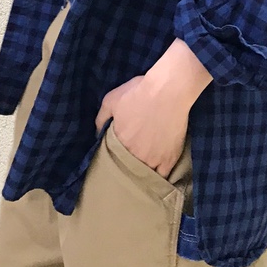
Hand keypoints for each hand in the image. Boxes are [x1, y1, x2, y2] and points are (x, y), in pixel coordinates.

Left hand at [94, 39, 212, 178]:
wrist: (168, 90)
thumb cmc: (139, 92)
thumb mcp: (111, 99)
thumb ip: (101, 118)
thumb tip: (97, 132)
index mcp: (119, 143)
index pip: (111, 159)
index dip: (113, 158)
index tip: (115, 155)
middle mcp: (134, 155)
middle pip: (127, 169)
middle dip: (126, 167)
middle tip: (129, 161)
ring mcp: (153, 160)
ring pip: (144, 175)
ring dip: (142, 173)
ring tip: (142, 169)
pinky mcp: (169, 159)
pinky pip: (163, 176)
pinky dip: (159, 176)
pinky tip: (157, 174)